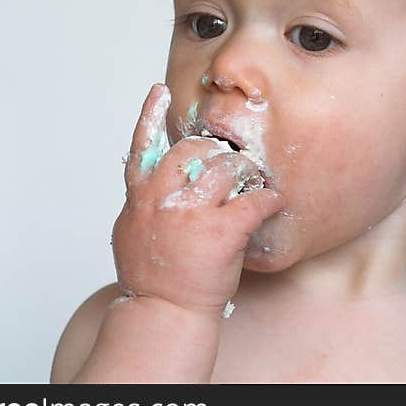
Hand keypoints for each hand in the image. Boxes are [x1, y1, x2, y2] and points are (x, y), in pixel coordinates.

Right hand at [111, 83, 284, 316]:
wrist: (162, 314)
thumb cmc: (152, 278)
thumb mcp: (131, 233)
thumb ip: (142, 203)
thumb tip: (149, 186)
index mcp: (140, 197)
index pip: (142, 145)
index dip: (150, 114)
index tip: (159, 91)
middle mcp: (163, 198)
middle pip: (195, 150)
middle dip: (217, 152)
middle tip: (232, 163)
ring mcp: (191, 213)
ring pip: (227, 168)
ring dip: (246, 171)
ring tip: (254, 181)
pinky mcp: (220, 230)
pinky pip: (254, 201)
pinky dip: (268, 199)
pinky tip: (274, 201)